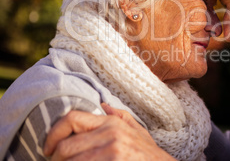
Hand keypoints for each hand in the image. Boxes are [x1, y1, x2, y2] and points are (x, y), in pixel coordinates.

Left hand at [44, 103, 174, 160]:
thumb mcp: (138, 131)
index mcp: (112, 122)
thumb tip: (102, 104)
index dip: (53, 133)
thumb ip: (120, 116)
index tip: (48, 148)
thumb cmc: (149, 154)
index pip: (71, 118)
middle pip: (66, 146)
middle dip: (56, 159)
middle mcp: (110, 133)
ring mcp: (112, 150)